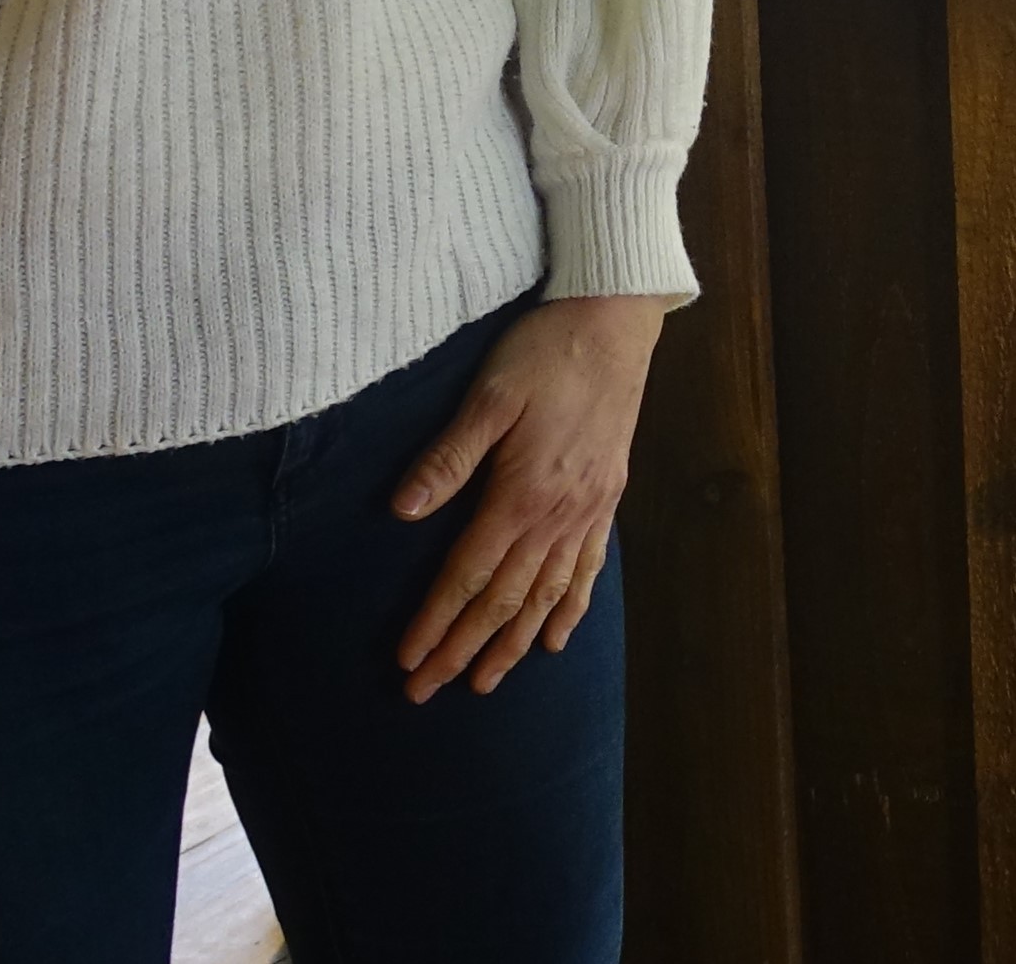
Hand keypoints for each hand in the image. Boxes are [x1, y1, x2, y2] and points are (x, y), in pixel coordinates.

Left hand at [391, 295, 664, 700]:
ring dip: (514, 643)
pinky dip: (571, 609)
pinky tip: (557, 638)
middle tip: (427, 692)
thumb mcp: (489, 395)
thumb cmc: (546, 352)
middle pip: (504, 599)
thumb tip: (402, 511)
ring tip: (486, 682)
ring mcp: (588, 511)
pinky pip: (588, 569)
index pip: (468, 575)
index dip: (435, 623)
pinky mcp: (607, 499)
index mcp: (521, 494)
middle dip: (463, 649)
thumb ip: (448, 457)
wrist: (614, 323)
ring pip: (547, 595)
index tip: (407, 663)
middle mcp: (558, 515)